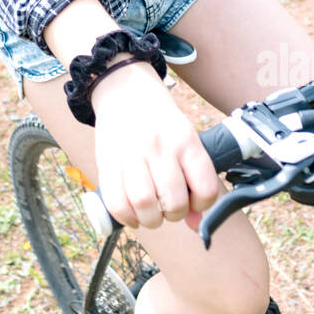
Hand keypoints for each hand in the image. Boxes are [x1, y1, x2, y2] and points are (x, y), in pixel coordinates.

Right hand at [91, 60, 218, 231]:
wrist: (124, 89)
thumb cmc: (160, 122)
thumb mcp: (185, 139)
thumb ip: (193, 180)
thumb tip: (194, 224)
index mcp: (186, 141)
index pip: (206, 189)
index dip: (202, 205)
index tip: (193, 201)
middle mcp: (160, 147)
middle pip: (174, 202)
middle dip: (174, 215)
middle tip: (168, 208)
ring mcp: (132, 155)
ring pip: (145, 205)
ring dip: (150, 219)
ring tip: (150, 212)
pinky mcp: (107, 162)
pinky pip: (117, 203)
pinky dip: (126, 217)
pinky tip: (132, 213)